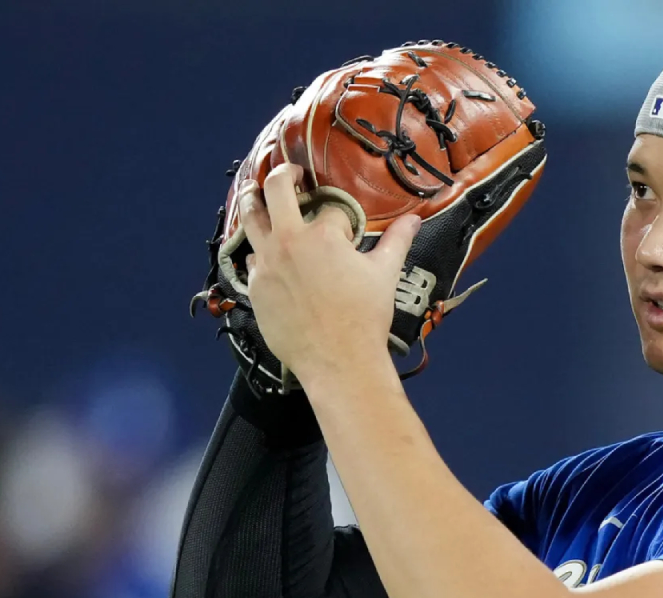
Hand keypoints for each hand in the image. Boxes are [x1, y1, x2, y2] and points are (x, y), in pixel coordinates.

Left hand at [239, 163, 421, 385]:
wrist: (338, 361)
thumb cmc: (364, 317)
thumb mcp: (384, 274)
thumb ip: (396, 240)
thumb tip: (414, 219)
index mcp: (322, 235)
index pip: (330, 209)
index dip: (342, 220)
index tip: (348, 233)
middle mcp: (288, 242)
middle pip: (276, 189)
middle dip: (284, 174)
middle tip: (291, 172)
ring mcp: (266, 265)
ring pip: (249, 218)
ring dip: (253, 200)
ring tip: (255, 193)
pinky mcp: (255, 288)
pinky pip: (250, 259)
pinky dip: (258, 251)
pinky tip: (265, 254)